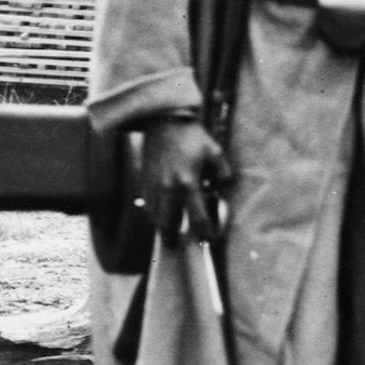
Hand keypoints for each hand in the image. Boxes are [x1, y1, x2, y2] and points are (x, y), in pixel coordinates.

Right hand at [138, 117, 232, 244]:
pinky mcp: (143, 179)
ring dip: (161, 225)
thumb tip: (220, 186)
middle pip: (167, 224)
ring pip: (153, 216)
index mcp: (188, 183)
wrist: (163, 120)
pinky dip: (152, 211)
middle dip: (172, 238)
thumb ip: (221, 172)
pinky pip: (146, 203)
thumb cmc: (191, 135)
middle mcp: (168, 188)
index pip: (198, 218)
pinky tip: (158, 211)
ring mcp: (153, 185)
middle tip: (176, 244)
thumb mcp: (214, 152)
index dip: (204, 232)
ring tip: (167, 230)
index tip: (207, 238)